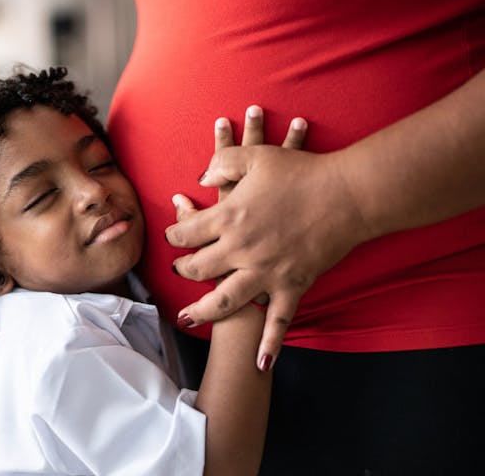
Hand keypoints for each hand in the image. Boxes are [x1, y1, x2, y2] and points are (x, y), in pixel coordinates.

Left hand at [166, 106, 369, 370]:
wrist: (348, 193)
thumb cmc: (302, 171)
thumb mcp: (255, 157)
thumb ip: (222, 164)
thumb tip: (200, 178)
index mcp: (229, 217)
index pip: (186, 232)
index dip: (174, 233)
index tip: (172, 235)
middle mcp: (241, 249)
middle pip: (198, 268)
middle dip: (182, 270)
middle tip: (178, 270)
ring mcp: (266, 271)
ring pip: (224, 301)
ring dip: (203, 312)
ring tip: (187, 318)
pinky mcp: (292, 286)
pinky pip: (278, 321)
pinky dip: (270, 344)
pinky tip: (261, 363)